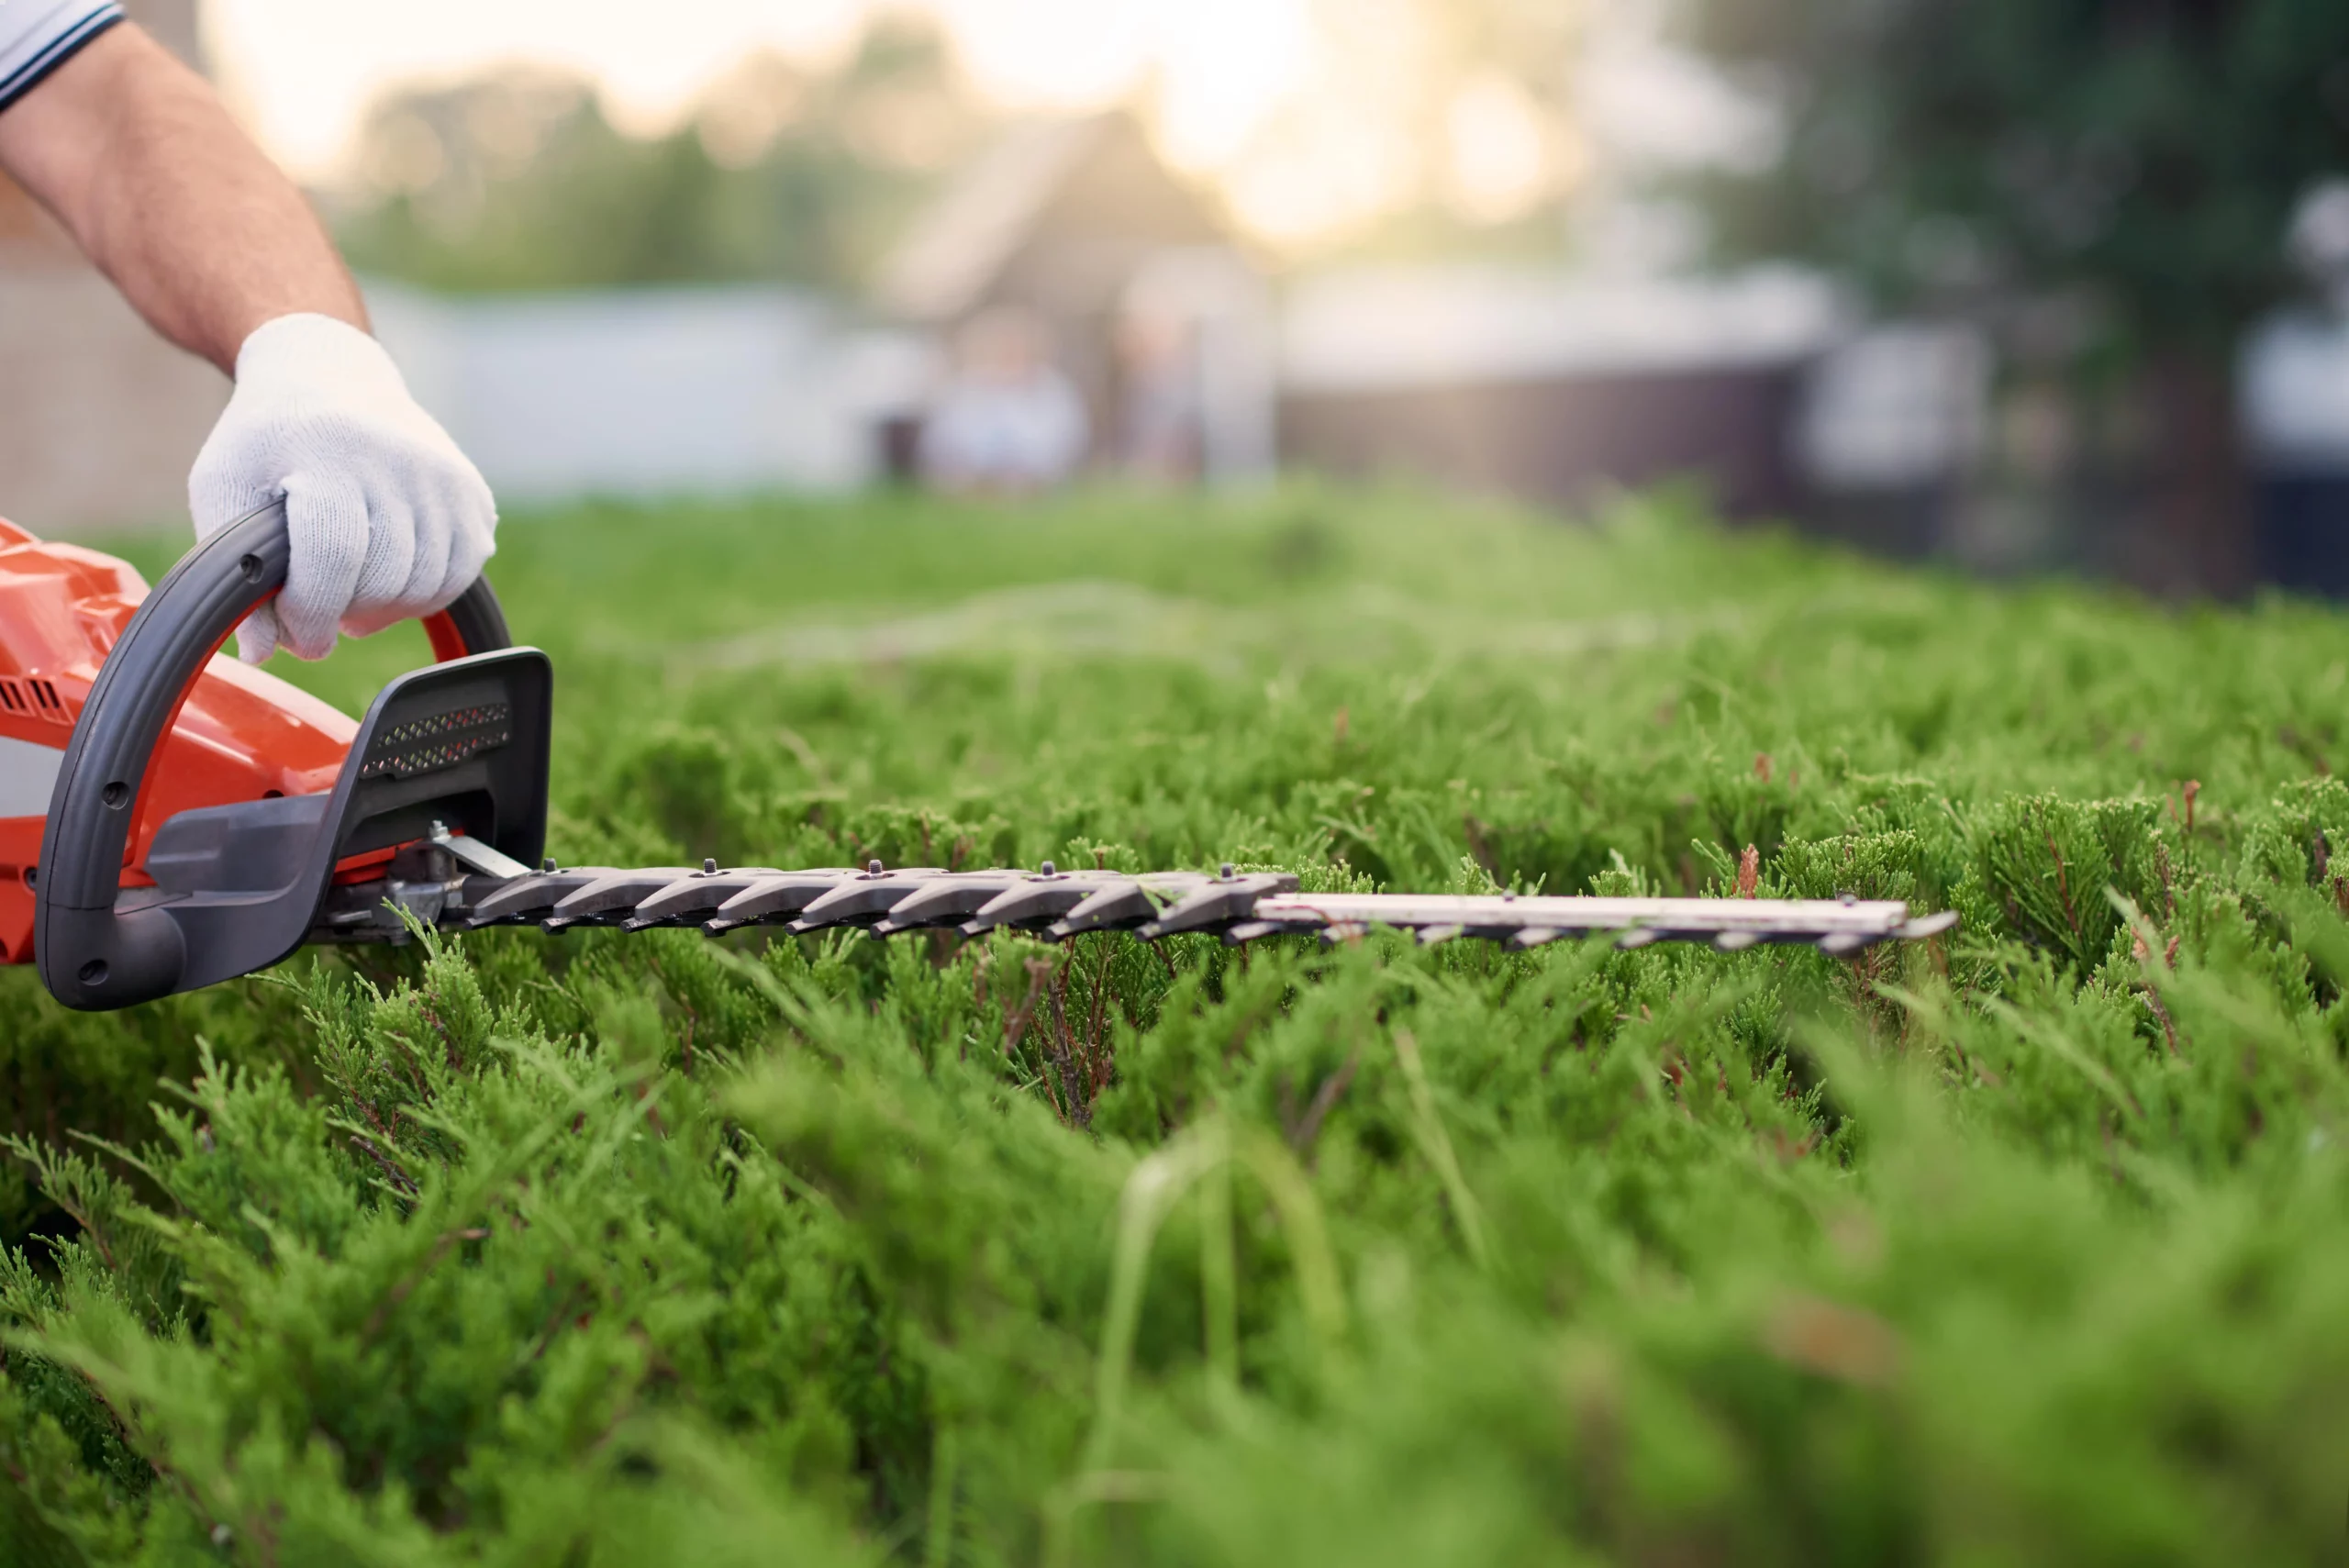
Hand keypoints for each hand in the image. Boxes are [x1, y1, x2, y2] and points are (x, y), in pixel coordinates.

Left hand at [188, 314, 495, 661]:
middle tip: (318, 611)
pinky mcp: (472, 493)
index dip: (311, 615)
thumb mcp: (223, 488)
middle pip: (385, 578)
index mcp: (328, 449)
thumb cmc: (267, 440)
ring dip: (385, 609)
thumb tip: (262, 653)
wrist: (329, 375)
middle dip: (345, 614)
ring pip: (428, 585)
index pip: (334, 556)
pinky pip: (459, 574)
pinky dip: (423, 593)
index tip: (296, 637)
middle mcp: (398, 458)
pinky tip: (388, 578)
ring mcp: (444, 475)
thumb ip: (235, 568)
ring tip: (351, 595)